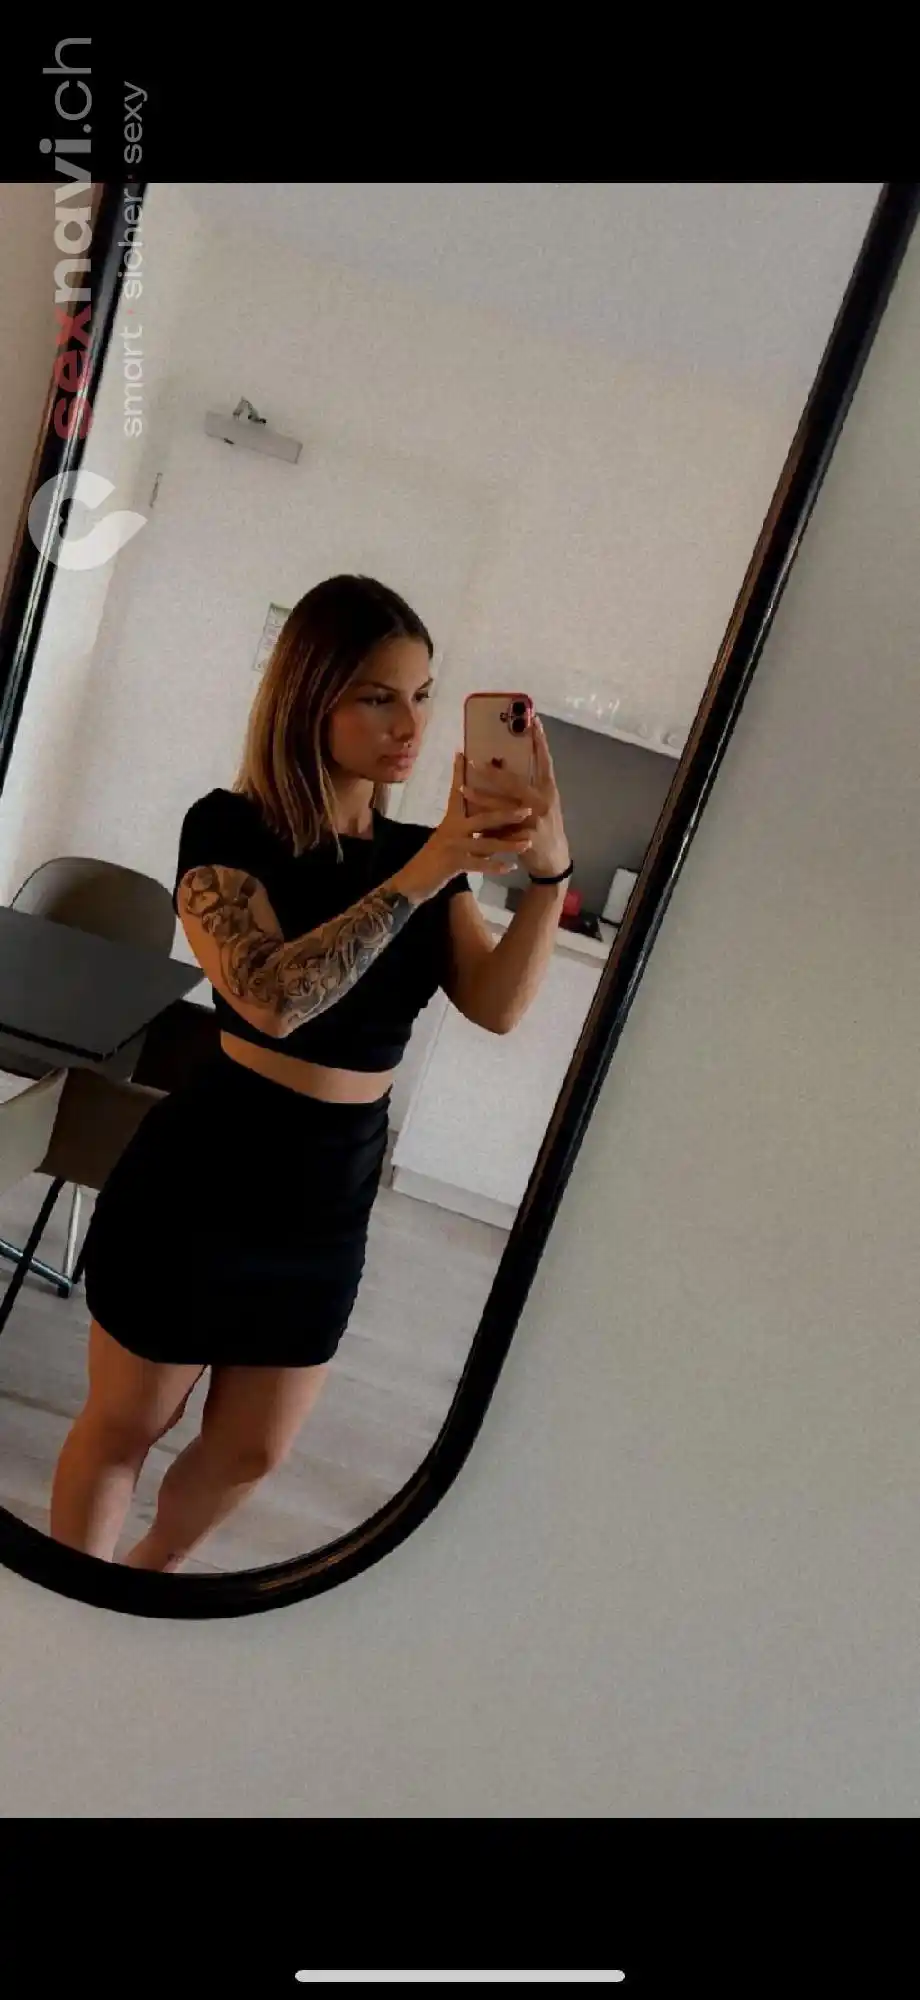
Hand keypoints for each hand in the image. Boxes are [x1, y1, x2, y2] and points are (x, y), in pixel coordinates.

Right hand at [391, 753, 534, 904]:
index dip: (460, 774)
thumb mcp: (447, 836)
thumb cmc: (433, 858)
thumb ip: (466, 827)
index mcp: (452, 819)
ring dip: (509, 844)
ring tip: (527, 843)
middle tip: (528, 810)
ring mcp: (454, 846)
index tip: (464, 754)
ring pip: (486, 843)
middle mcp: (453, 829)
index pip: (458, 792)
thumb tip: (486, 818)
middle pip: (484, 818)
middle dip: (507, 814)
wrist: (414, 880)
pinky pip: (480, 865)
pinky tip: (511, 867)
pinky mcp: (454, 863)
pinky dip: (496, 867)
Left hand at [462, 715, 569, 879]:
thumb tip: (504, 765)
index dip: (539, 741)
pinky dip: (484, 824)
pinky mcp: (525, 839)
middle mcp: (543, 802)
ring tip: (463, 788)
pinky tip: (469, 818)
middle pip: (515, 783)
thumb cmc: (545, 827)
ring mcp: (535, 821)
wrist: (554, 860)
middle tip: (474, 761)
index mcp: (549, 790)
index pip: (544, 761)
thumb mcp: (544, 803)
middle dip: (493, 772)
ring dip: (480, 798)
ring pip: (502, 807)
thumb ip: (529, 787)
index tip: (533, 720)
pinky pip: (499, 829)